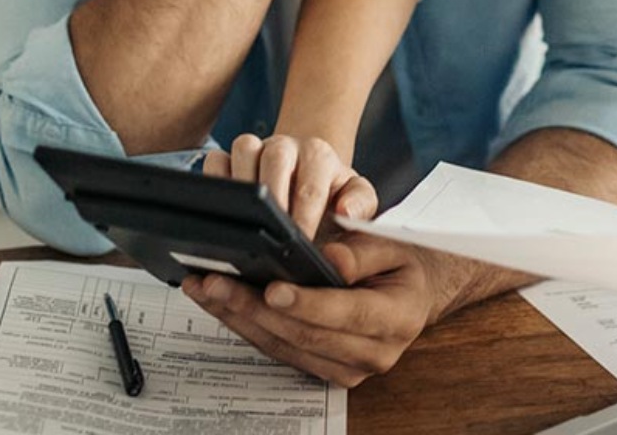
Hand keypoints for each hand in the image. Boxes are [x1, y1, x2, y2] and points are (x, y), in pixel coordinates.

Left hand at [179, 234, 464, 386]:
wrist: (412, 294)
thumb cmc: (400, 264)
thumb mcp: (393, 245)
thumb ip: (363, 250)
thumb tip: (331, 259)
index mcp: (397, 318)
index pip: (347, 313)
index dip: (307, 303)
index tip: (271, 288)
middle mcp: (374, 353)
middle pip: (305, 335)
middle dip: (255, 308)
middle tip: (216, 281)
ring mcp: (348, 369)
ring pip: (284, 347)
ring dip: (239, 318)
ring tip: (205, 288)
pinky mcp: (324, 371)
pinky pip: (279, 351)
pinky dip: (245, 326)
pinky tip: (219, 303)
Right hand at [203, 133, 376, 238]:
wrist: (309, 176)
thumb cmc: (331, 194)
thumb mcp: (358, 199)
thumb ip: (362, 206)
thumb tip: (346, 212)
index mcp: (318, 154)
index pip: (311, 186)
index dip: (304, 218)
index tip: (301, 244)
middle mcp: (285, 146)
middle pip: (275, 160)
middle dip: (274, 200)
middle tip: (273, 235)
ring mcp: (255, 148)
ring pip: (242, 151)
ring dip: (243, 188)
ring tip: (246, 223)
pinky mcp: (229, 157)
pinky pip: (215, 161)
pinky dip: (215, 182)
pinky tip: (223, 212)